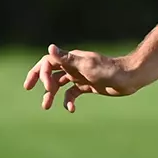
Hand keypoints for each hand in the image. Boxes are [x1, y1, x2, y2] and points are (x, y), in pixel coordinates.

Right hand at [22, 43, 139, 112]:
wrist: (129, 78)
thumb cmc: (109, 70)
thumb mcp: (86, 65)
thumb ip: (67, 59)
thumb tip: (50, 47)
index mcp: (71, 59)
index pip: (48, 62)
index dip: (41, 73)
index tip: (46, 88)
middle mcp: (74, 66)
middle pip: (51, 71)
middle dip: (39, 78)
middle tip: (28, 87)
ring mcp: (80, 76)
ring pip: (60, 84)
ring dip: (51, 94)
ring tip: (46, 106)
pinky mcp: (88, 86)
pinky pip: (73, 93)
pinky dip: (69, 101)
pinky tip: (71, 110)